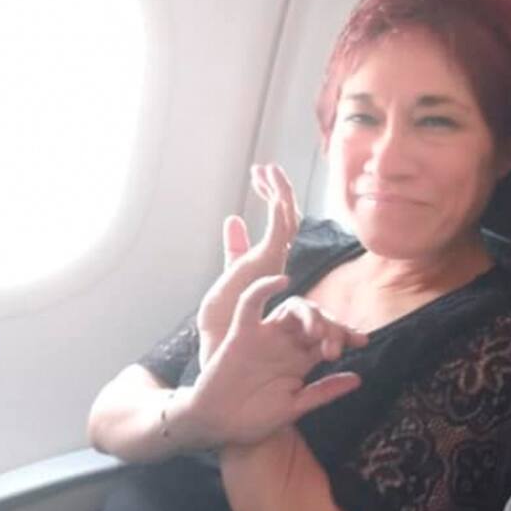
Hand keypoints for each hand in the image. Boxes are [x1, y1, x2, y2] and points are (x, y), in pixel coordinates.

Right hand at [184, 274, 368, 446]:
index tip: (362, 341)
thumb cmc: (254, 419)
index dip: (347, 334)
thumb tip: (359, 380)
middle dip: (331, 326)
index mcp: (301, 359)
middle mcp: (286, 343)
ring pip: (291, 309)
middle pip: (315, 319)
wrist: (217, 427)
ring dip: (309, 314)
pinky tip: (282, 281)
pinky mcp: (241, 334)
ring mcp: (264, 336)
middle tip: (335, 346)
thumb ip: (324, 392)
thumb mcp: (295, 408)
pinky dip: (264, 288)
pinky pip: (250, 304)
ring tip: (318, 331)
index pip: (330, 336)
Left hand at [197, 164, 300, 365]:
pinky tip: (270, 186)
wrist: (223, 341)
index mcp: (269, 262)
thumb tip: (233, 220)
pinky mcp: (269, 261)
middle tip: (266, 169)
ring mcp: (274, 260)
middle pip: (287, 218)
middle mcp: (277, 260)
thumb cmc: (226, 319)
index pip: (278, 225)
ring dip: (278, 191)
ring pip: (286, 218)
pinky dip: (277, 203)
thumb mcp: (229, 273)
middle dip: (277, 191)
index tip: (260, 177)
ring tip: (267, 169)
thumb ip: (235, 248)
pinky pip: (280, 226)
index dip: (271, 198)